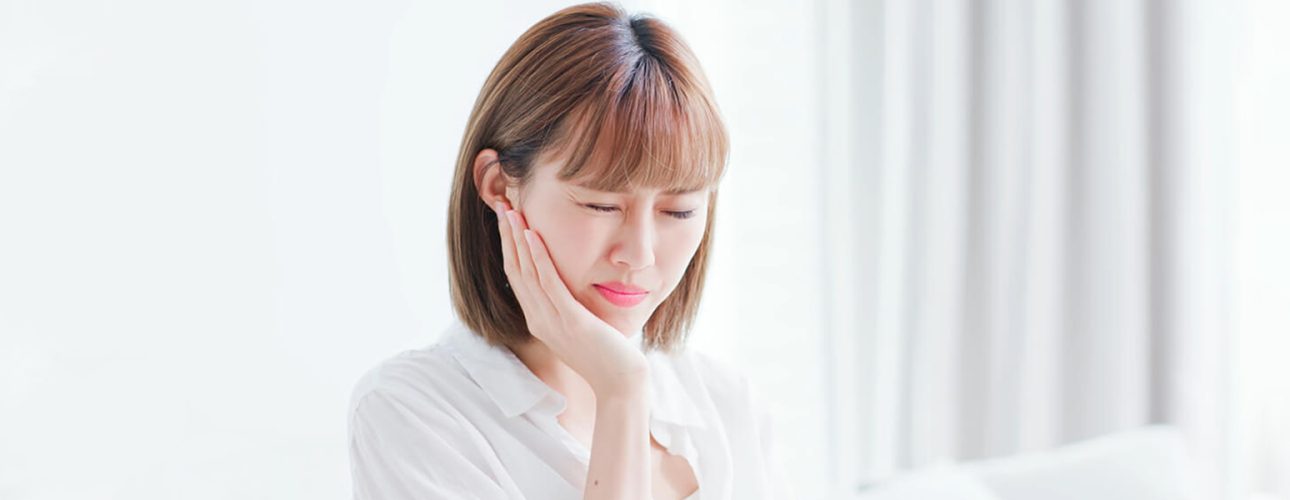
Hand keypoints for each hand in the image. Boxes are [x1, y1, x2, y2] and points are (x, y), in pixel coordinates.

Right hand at [493, 201, 650, 395]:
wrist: (621, 383)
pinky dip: (538, 258)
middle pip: (515, 271)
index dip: (509, 247)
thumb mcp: (581, 328)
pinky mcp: (570, 321)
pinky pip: (549, 284)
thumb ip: (569, 308)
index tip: (507, 220)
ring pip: (526, 273)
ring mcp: (551, 322)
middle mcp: (539, 320)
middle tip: (501, 205)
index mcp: (539, 321)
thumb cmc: (608, 356)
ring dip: (517, 239)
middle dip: (507, 236)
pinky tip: (532, 236)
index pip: (517, 278)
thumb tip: (570, 287)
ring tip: (511, 211)